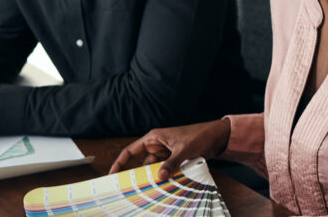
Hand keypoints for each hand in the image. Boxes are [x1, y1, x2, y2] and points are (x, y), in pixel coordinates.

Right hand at [109, 119, 231, 179]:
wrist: (216, 137)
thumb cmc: (199, 135)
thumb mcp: (184, 149)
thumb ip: (172, 162)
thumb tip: (159, 177)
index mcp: (154, 138)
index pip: (130, 151)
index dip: (119, 163)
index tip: (111, 176)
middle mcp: (157, 145)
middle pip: (141, 163)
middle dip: (138, 176)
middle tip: (131, 190)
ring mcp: (165, 154)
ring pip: (153, 169)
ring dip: (154, 178)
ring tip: (150, 191)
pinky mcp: (174, 160)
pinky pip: (164, 171)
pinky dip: (164, 178)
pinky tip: (164, 187)